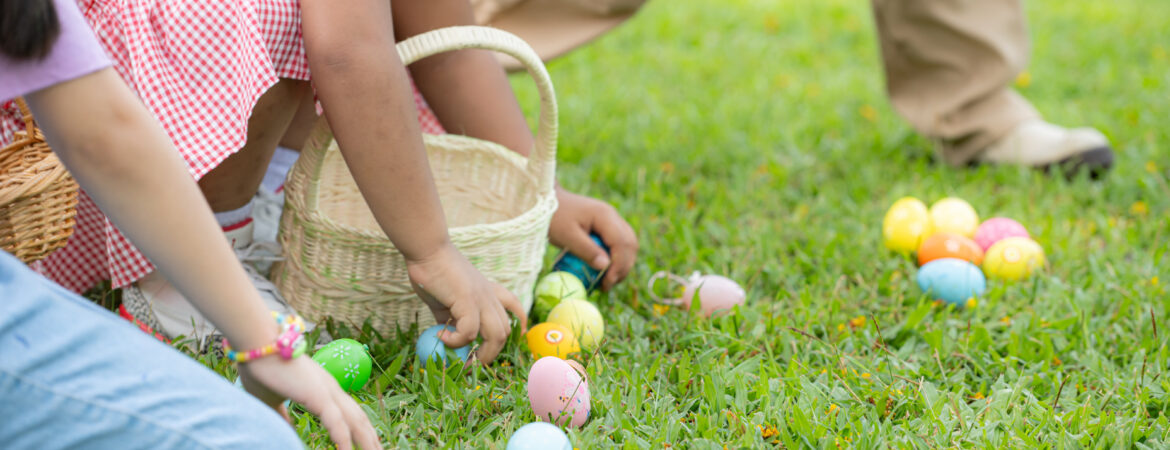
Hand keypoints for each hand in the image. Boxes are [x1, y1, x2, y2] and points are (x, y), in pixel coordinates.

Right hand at [237, 356, 379, 449]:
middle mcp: (331, 389)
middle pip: (359, 419)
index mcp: (324, 389)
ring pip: (355, 422)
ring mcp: (327, 391)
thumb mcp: (270, 399)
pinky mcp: (319, 395)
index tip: (367, 444)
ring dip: (367, 442)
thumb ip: (281, 414)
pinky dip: (344, 440)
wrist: (255, 344)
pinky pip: (337, 422)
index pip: (349, 414)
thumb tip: (283, 428)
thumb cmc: (260, 368)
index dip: (360, 430)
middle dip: (371, 439)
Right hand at [406, 242, 527, 362]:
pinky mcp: (468, 301)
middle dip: (491, 353)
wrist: (427, 249)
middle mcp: (489, 296)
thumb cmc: (432, 270)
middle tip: (470, 363)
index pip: (513, 306)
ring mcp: (481, 298)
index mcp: (487, 291)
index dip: (519, 322)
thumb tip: (445, 336)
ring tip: (462, 359)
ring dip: (481, 353)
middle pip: (505, 331)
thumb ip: (449, 317)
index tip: (515, 336)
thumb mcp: (445, 299)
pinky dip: (456, 340)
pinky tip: (440, 336)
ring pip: (497, 335)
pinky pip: (469, 331)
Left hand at [549, 187, 637, 290]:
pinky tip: (606, 270)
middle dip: (623, 267)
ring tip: (608, 281)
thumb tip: (605, 266)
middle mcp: (613, 216)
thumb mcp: (566, 236)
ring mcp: (611, 219)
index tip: (607, 282)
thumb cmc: (554, 217)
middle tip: (608, 285)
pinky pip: (619, 243)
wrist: (545, 201)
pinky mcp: (607, 225)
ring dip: (622, 264)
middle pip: (630, 244)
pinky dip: (617, 258)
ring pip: (628, 244)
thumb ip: (586, 250)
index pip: (622, 243)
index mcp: (605, 216)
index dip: (618, 265)